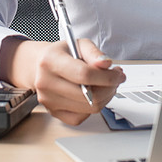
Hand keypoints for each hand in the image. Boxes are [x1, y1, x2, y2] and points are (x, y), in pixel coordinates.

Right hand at [0, 37, 124, 125]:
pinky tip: (94, 95)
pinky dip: (93, 107)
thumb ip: (94, 53)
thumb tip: (106, 64)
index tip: (118, 74)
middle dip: (110, 88)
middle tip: (116, 79)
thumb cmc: (63, 54)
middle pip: (89, 95)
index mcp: (50, 61)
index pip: (84, 74)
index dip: (107, 76)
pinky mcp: (53, 112)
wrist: (43, 66)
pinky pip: (81, 117)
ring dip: (105, 97)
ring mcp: (49, 100)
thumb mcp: (79, 44)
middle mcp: (46, 83)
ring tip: (107, 85)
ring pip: (89, 108)